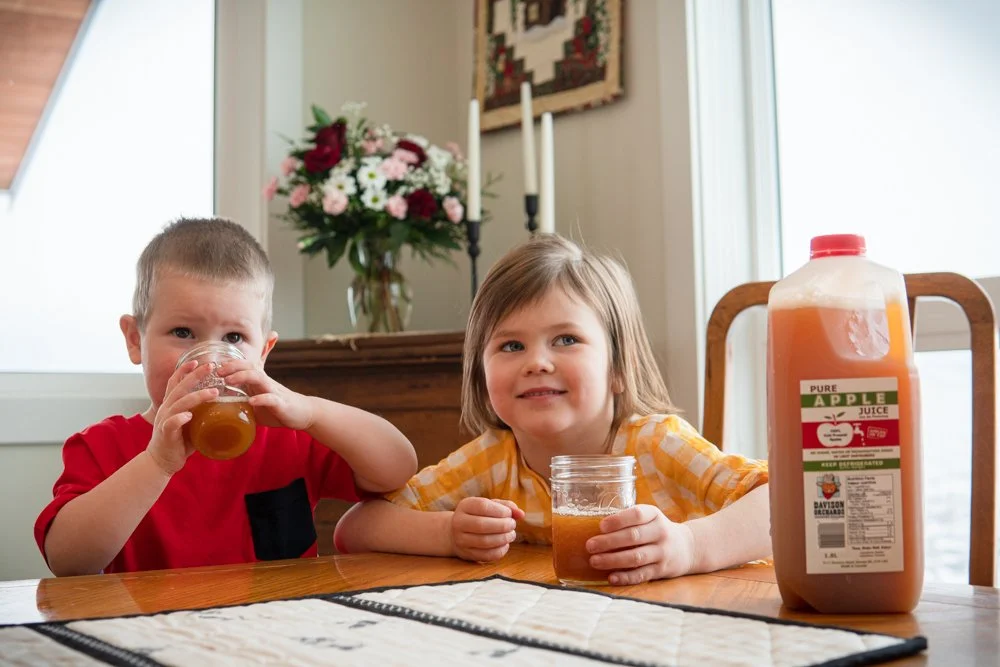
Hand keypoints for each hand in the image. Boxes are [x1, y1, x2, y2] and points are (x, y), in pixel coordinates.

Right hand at [147, 360, 218, 475]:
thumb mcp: (190, 422)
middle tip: (210, 366)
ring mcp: (165, 420)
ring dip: (196, 396)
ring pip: (179, 403)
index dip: (184, 370)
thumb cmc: (179, 441)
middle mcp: (166, 409)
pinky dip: (180, 418)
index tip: (197, 360)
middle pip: (179, 387)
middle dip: (194, 376)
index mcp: (171, 404)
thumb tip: (222, 405)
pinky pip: (171, 423)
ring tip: (214, 392)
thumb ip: (200, 412)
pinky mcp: (166, 434)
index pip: (175, 382)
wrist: (161, 461)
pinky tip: (189, 416)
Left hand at [217, 360, 314, 429]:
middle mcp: (266, 382)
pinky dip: (261, 398)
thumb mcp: (257, 398)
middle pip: (250, 366)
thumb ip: (243, 397)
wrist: (302, 413)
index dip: (229, 364)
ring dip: (242, 376)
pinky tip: (252, 401)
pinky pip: (271, 398)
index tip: (213, 368)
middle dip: (233, 366)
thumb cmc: (277, 407)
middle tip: (217, 372)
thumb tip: (220, 403)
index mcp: (258, 381)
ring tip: (229, 381)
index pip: (244, 365)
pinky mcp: (281, 404)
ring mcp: (274, 392)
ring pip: (258, 377)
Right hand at [450, 497, 524, 562]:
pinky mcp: (467, 554)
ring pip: (484, 541)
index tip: (509, 514)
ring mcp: (461, 540)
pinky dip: (500, 550)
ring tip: (511, 534)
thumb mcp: (490, 506)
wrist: (456, 532)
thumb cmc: (479, 515)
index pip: (483, 506)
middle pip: (482, 525)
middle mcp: (459, 522)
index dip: (500, 510)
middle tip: (513, 525)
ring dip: (503, 538)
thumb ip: (506, 507)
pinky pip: (486, 555)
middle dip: (503, 526)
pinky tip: (505, 544)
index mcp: (465, 506)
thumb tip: (521, 514)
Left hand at [585, 504, 695, 584]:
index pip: (637, 515)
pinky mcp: (661, 570)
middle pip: (633, 537)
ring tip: (594, 561)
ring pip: (636, 557)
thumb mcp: (648, 517)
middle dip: (609, 542)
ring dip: (613, 560)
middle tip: (589, 545)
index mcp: (654, 515)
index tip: (601, 526)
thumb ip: (627, 519)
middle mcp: (660, 532)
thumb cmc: (655, 529)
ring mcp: (662, 552)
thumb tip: (589, 524)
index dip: (618, 520)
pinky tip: (611, 577)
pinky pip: (642, 575)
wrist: (687, 547)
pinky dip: (625, 577)